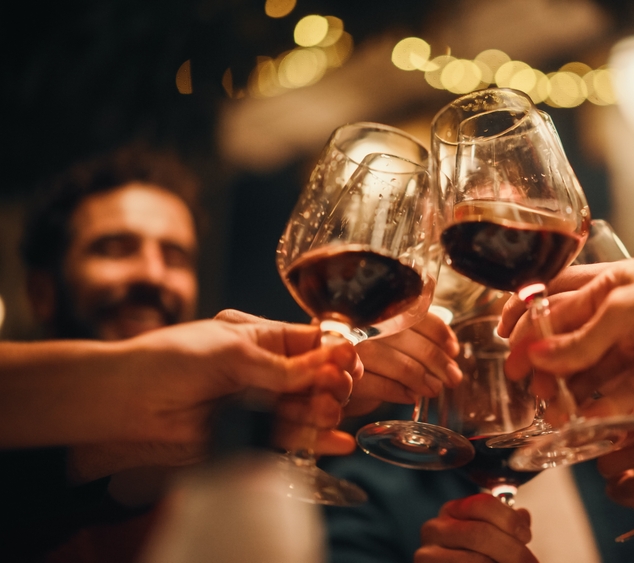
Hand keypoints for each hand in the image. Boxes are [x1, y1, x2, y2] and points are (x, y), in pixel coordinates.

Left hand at [129, 312, 359, 450]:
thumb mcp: (232, 352)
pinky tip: (336, 440)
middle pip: (316, 378)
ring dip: (323, 410)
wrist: (125, 400)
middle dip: (333, 383)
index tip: (350, 362)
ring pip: (305, 408)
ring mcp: (258, 403)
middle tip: (338, 390)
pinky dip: (314, 440)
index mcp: (260, 338)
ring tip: (330, 413)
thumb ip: (281, 367)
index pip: (312, 342)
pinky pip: (289, 438)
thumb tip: (328, 367)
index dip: (335, 352)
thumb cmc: (170, 360)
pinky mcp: (249, 434)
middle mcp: (264, 371)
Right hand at [348, 313, 461, 416]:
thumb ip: (417, 338)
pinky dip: (400, 393)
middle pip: (409, 339)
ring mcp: (351, 351)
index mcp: (376, 311)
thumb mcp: (390, 343)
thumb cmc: (367, 360)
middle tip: (453, 377)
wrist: (330, 382)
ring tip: (434, 389)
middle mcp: (362, 326)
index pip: (414, 314)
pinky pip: (380, 386)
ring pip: (399, 364)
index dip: (439, 332)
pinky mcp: (346, 378)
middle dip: (437, 360)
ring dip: (422, 379)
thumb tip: (451, 351)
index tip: (453, 350)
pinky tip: (411, 397)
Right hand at [416, 493, 536, 562]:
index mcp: (452, 511)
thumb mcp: (488, 538)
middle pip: (480, 532)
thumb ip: (505, 525)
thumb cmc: (470, 559)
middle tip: (529, 562)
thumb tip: (523, 517)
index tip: (526, 536)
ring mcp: (428, 554)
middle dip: (512, 550)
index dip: (509, 520)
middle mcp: (435, 528)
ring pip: (476, 559)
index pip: (482, 503)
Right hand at [501, 260, 633, 411]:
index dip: (527, 323)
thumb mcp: (626, 310)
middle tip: (527, 387)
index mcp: (606, 283)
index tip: (507, 346)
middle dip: (544, 364)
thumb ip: (581, 338)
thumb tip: (540, 356)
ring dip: (567, 391)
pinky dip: (598, 407)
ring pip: (586, 372)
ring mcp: (630, 346)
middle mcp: (614, 314)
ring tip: (554, 411)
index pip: (553, 302)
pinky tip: (584, 418)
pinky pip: (614, 393)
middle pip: (565, 341)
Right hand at [597, 410, 633, 510]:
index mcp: (623, 425)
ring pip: (608, 466)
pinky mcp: (629, 496)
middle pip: (601, 441)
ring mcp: (621, 472)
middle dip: (625, 434)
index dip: (614, 413)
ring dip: (633, 456)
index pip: (604, 417)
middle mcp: (616, 448)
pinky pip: (622, 491)